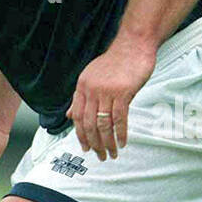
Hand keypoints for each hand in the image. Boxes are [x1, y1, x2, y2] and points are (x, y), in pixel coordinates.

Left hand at [66, 36, 156, 160]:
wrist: (133, 45)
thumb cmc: (116, 62)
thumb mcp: (92, 77)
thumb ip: (81, 97)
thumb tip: (68, 116)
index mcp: (82, 86)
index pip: (76, 116)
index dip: (80, 135)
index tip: (86, 148)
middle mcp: (91, 90)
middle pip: (88, 124)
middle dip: (94, 144)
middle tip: (101, 156)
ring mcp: (107, 91)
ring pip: (103, 124)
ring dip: (108, 142)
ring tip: (112, 154)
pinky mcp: (123, 92)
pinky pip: (119, 118)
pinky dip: (121, 133)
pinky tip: (123, 142)